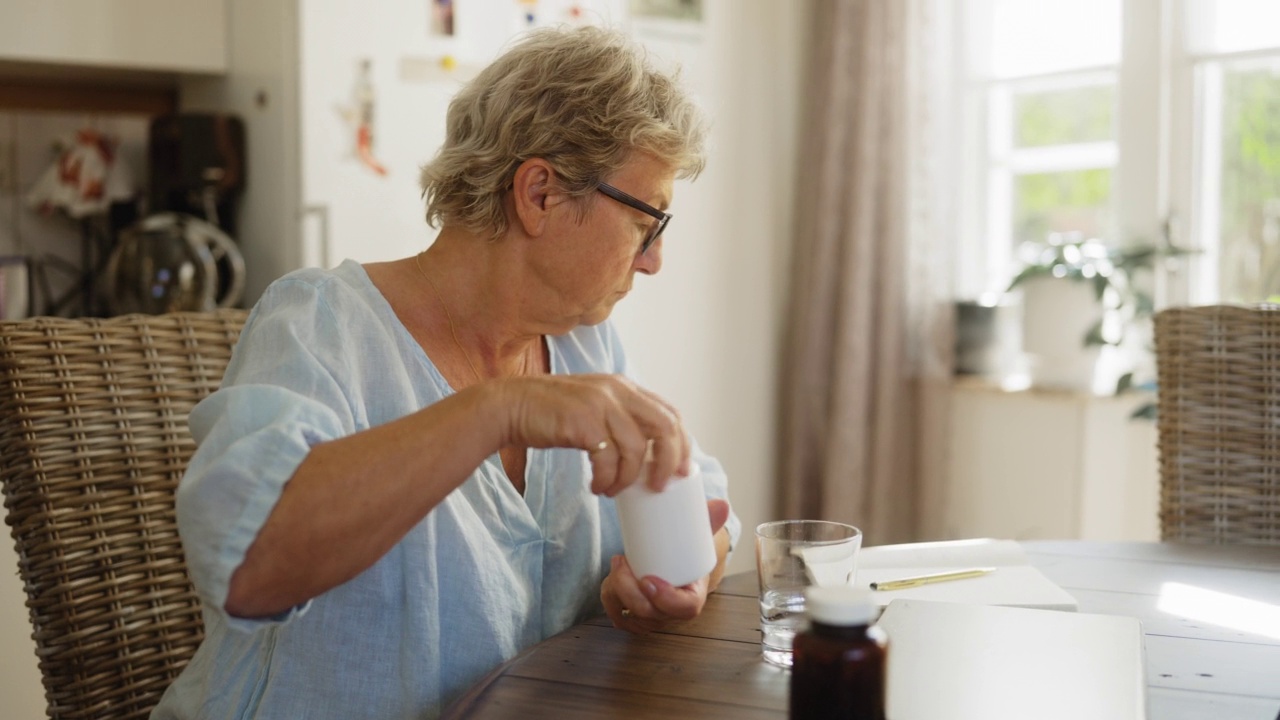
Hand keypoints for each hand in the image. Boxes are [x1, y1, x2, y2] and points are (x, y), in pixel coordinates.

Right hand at [494, 374, 689, 495]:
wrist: (510, 406)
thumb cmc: (551, 413)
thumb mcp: (594, 406)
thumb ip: (620, 418)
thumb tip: (649, 453)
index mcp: (624, 386)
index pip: (669, 412)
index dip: (682, 443)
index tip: (682, 470)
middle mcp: (617, 390)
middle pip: (665, 427)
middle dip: (669, 462)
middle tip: (659, 487)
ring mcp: (600, 404)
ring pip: (636, 449)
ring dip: (628, 478)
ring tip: (612, 490)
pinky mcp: (583, 421)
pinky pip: (608, 460)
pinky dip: (606, 480)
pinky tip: (596, 487)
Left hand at [601, 498, 730, 633]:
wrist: (675, 564)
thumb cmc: (686, 552)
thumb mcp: (698, 537)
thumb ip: (708, 521)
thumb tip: (722, 505)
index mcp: (693, 595)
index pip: (685, 608)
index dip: (666, 598)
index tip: (648, 579)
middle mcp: (672, 613)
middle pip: (650, 614)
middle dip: (630, 591)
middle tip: (621, 562)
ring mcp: (653, 618)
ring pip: (630, 617)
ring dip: (616, 591)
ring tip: (617, 564)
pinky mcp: (635, 618)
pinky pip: (618, 618)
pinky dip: (610, 599)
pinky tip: (611, 580)